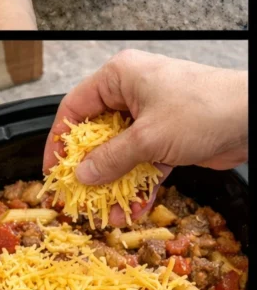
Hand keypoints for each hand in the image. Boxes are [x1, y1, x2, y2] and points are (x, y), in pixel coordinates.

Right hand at [43, 50, 247, 216]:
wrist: (254, 116)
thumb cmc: (203, 108)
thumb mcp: (149, 137)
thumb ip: (112, 158)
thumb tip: (83, 174)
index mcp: (119, 77)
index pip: (75, 108)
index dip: (60, 140)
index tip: (53, 169)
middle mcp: (132, 93)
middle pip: (98, 134)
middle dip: (90, 168)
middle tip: (77, 195)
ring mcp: (151, 116)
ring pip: (121, 153)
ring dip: (114, 183)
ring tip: (107, 212)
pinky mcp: (169, 138)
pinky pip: (144, 163)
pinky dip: (139, 185)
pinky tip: (133, 210)